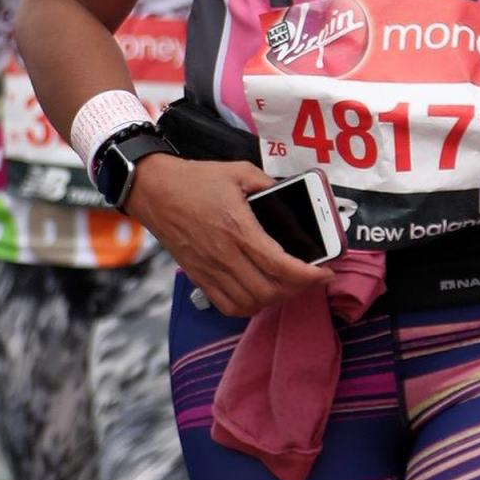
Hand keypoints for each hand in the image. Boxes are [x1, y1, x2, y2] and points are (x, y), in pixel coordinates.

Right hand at [126, 154, 330, 316]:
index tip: (326, 272)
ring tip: (286, 285)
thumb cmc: (193, 180)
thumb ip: (268, 184)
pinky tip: (258, 294)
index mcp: (238, 229)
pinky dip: (249, 306)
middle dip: (298, 289)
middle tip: (310, 277)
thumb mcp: (238, 172)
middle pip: (270, 291)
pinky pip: (228, 306)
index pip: (282, 266)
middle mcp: (224, 255)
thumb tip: (290, 195)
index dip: (310, 276)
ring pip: (251, 303)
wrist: (153, 191)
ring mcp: (210, 270)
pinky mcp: (198, 276)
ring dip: (275, 299)